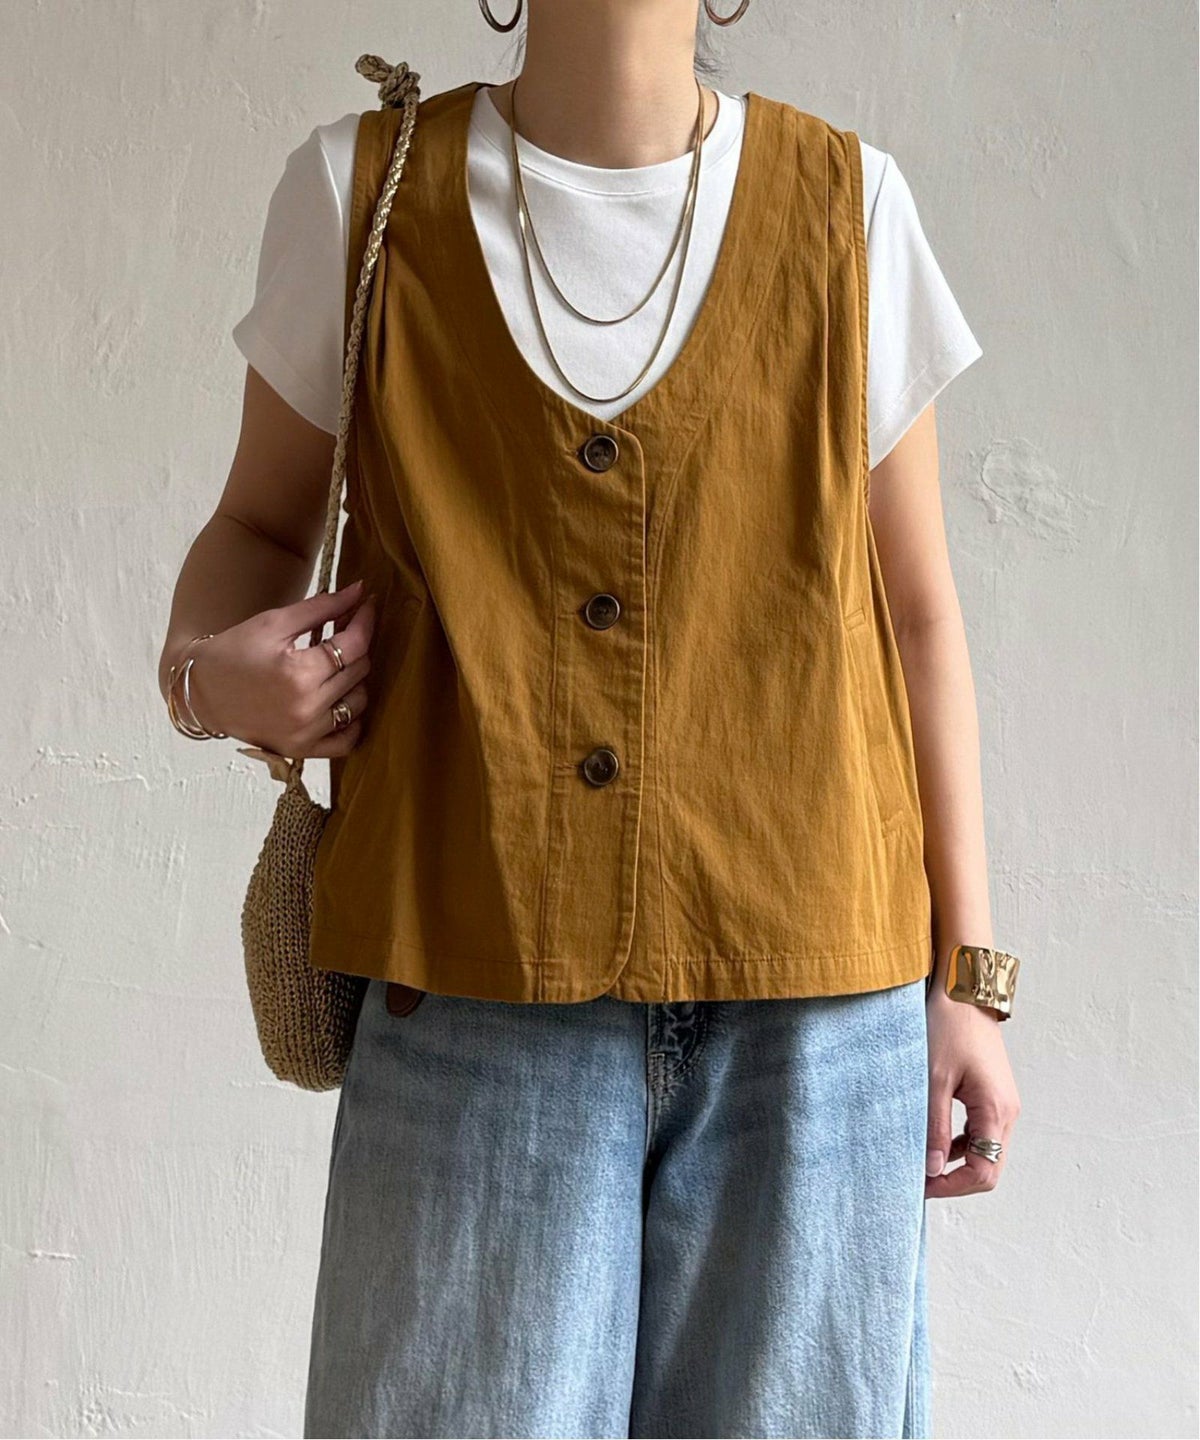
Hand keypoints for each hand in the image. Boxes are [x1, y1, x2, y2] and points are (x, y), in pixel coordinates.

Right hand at [178, 580, 377, 757]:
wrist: (200, 691)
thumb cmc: (234, 652)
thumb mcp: (273, 622)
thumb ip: (321, 607)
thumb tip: (360, 591)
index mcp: (298, 673)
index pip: (354, 645)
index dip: (365, 620)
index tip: (367, 604)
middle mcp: (306, 708)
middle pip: (359, 671)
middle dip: (357, 645)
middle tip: (344, 630)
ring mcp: (305, 734)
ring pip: (359, 703)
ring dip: (355, 680)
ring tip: (335, 664)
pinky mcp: (302, 750)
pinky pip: (347, 740)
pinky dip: (352, 720)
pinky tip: (340, 700)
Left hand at [924, 984, 1020, 1197]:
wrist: (963, 989)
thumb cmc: (948, 1027)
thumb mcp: (934, 1079)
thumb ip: (933, 1126)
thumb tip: (931, 1169)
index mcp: (996, 1110)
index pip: (984, 1172)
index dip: (952, 1186)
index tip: (921, 1186)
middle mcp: (1007, 1112)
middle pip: (988, 1166)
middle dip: (954, 1180)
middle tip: (918, 1180)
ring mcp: (1002, 1103)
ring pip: (984, 1150)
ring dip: (955, 1162)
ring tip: (921, 1163)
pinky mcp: (991, 1094)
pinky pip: (979, 1131)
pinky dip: (959, 1143)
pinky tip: (934, 1140)